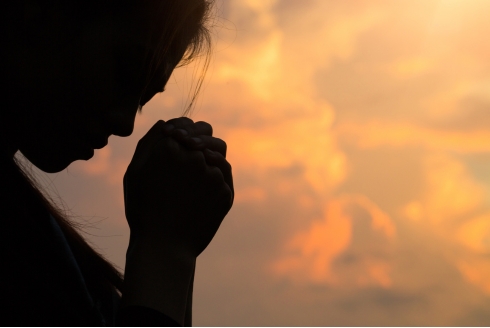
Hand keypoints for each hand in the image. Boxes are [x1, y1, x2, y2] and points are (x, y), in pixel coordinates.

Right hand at [123, 119, 233, 258]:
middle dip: (200, 139)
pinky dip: (216, 179)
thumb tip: (165, 123)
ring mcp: (212, 174)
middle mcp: (193, 156)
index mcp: (168, 147)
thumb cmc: (143, 210)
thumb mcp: (135, 173)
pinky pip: (224, 177)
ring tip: (198, 172)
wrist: (164, 247)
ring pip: (219, 153)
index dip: (183, 130)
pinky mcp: (226, 192)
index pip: (185, 123)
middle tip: (193, 152)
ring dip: (211, 156)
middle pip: (206, 134)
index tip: (181, 139)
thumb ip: (149, 143)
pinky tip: (203, 191)